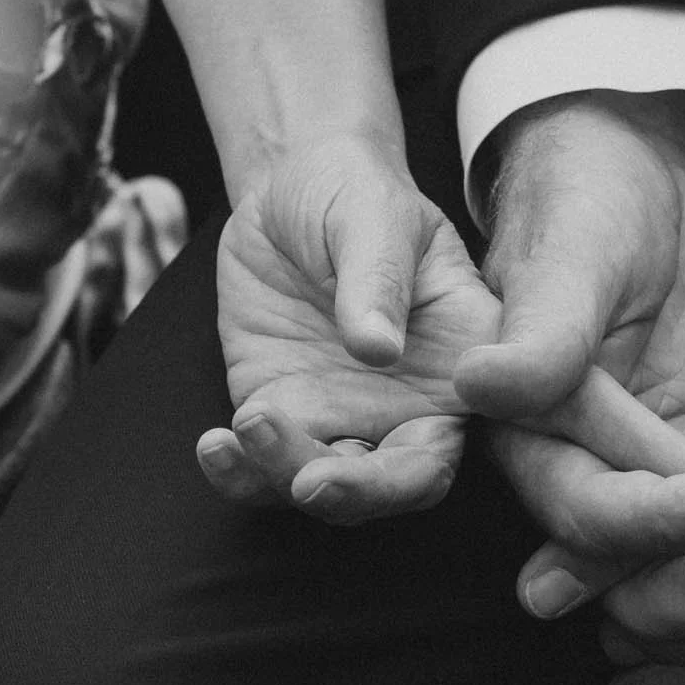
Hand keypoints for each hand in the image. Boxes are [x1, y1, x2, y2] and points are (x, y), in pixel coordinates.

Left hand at [195, 132, 500, 522]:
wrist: (289, 189)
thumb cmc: (354, 192)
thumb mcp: (374, 215)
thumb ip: (380, 277)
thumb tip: (378, 347)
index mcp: (461, 365)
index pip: (469, 434)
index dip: (438, 462)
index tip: (401, 444)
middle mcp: (410, 408)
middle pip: (398, 485)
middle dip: (356, 495)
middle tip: (312, 482)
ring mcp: (345, 421)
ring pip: (327, 490)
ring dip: (285, 478)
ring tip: (250, 423)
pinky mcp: (284, 420)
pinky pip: (262, 471)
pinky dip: (238, 474)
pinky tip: (215, 446)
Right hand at [452, 89, 684, 593]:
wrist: (627, 171)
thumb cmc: (582, 199)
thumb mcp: (566, 257)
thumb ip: (540, 330)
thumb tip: (488, 381)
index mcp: (538, 449)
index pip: (597, 517)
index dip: (667, 521)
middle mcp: (596, 486)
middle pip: (664, 581)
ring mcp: (663, 486)